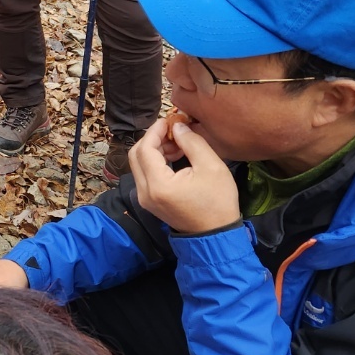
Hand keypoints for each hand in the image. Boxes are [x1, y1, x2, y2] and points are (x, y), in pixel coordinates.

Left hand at [127, 118, 240, 233]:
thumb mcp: (211, 166)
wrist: (215, 235)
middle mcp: (144, 192)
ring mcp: (144, 199)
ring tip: (178, 144)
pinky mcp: (149, 201)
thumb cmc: (217, 201)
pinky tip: (175, 157)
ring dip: (154, 150)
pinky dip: (155, 162)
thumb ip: (192, 142)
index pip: (145, 148)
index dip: (155, 130)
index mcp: (158, 184)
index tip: (169, 120)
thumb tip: (177, 126)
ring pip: (139, 164)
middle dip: (153, 139)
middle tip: (173, 131)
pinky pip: (145, 175)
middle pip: (136, 155)